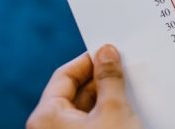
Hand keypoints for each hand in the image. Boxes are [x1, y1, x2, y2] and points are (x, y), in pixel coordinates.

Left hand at [27, 45, 142, 128]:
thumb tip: (106, 53)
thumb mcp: (113, 110)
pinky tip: (125, 112)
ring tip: (128, 91)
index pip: (64, 75)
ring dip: (105, 100)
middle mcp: (48, 128)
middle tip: (123, 69)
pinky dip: (105, 117)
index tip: (108, 52)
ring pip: (84, 111)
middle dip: (100, 80)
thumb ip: (109, 78)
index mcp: (45, 116)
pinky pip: (90, 125)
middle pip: (74, 93)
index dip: (88, 60)